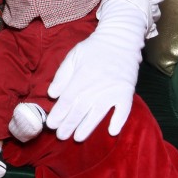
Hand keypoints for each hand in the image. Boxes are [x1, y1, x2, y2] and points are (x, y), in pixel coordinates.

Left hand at [47, 0, 145, 140]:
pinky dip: (118, 121)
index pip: (67, 99)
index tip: (51, 125)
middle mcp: (97, 86)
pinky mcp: (126, 92)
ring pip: (98, 113)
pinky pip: (123, 110)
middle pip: (80, 109)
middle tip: (60, 136)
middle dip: (69, 124)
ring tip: (78, 138)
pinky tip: (111, 132)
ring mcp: (113, 90)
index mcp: (81, 77)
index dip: (58, 113)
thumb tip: (52, 94)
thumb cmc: (93, 48)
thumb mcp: (73, 56)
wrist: (120, 39)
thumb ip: (62, 75)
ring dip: (87, 127)